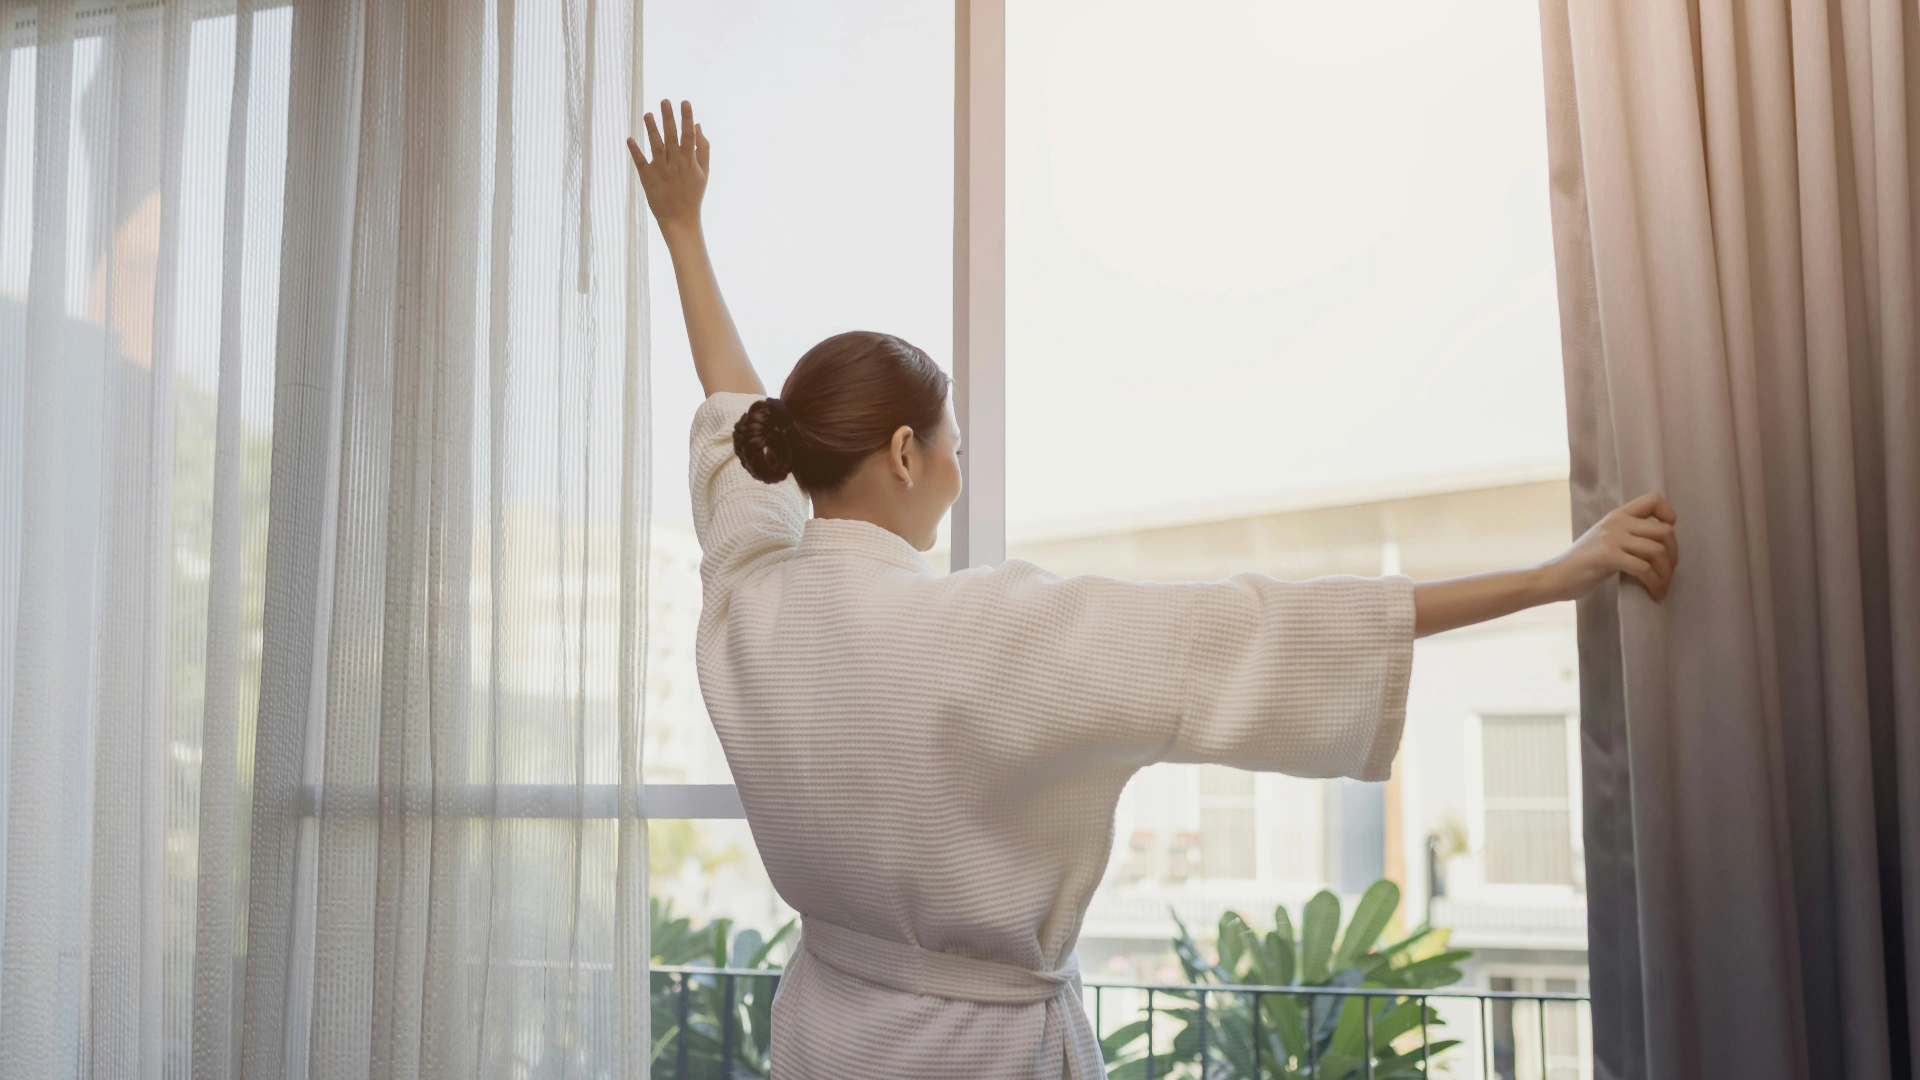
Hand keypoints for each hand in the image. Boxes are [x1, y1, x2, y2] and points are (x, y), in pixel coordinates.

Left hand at [629, 99, 709, 233]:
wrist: (680, 219)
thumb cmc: (693, 194)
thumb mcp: (704, 172)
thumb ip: (703, 149)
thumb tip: (698, 125)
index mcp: (690, 162)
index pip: (689, 136)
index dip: (686, 118)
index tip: (684, 102)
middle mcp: (675, 164)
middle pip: (672, 137)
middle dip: (668, 118)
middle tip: (664, 101)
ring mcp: (661, 171)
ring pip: (656, 147)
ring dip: (651, 130)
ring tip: (647, 114)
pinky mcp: (647, 179)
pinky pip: (640, 162)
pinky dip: (635, 151)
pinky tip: (630, 138)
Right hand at [1542, 492, 1678, 601]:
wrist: (1555, 577)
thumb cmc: (1583, 564)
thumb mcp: (1606, 540)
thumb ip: (1629, 534)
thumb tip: (1661, 544)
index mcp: (1617, 515)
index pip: (1654, 499)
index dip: (1668, 517)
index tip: (1665, 540)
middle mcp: (1617, 522)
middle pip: (1665, 531)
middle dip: (1673, 556)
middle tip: (1667, 574)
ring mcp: (1612, 537)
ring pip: (1658, 551)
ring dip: (1666, 574)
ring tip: (1661, 587)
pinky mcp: (1608, 556)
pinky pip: (1644, 568)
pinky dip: (1654, 583)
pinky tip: (1653, 593)